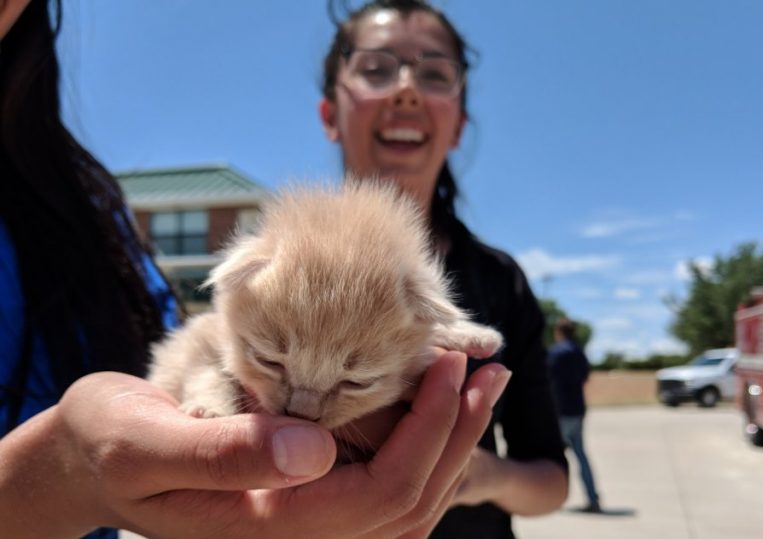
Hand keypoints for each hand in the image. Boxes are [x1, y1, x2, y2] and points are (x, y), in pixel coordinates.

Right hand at [0, 351, 510, 538]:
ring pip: (404, 504)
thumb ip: (225, 452)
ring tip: (476, 384)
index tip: (453, 366)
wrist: (92, 458)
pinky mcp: (301, 503)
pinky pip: (380, 492)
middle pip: (407, 503)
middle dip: (457, 434)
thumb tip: (313, 451)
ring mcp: (302, 525)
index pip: (379, 494)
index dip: (428, 432)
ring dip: (449, 443)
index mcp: (266, 526)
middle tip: (488, 369)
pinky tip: (432, 411)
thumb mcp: (145, 440)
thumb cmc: (111, 442)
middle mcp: (295, 536)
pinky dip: (419, 451)